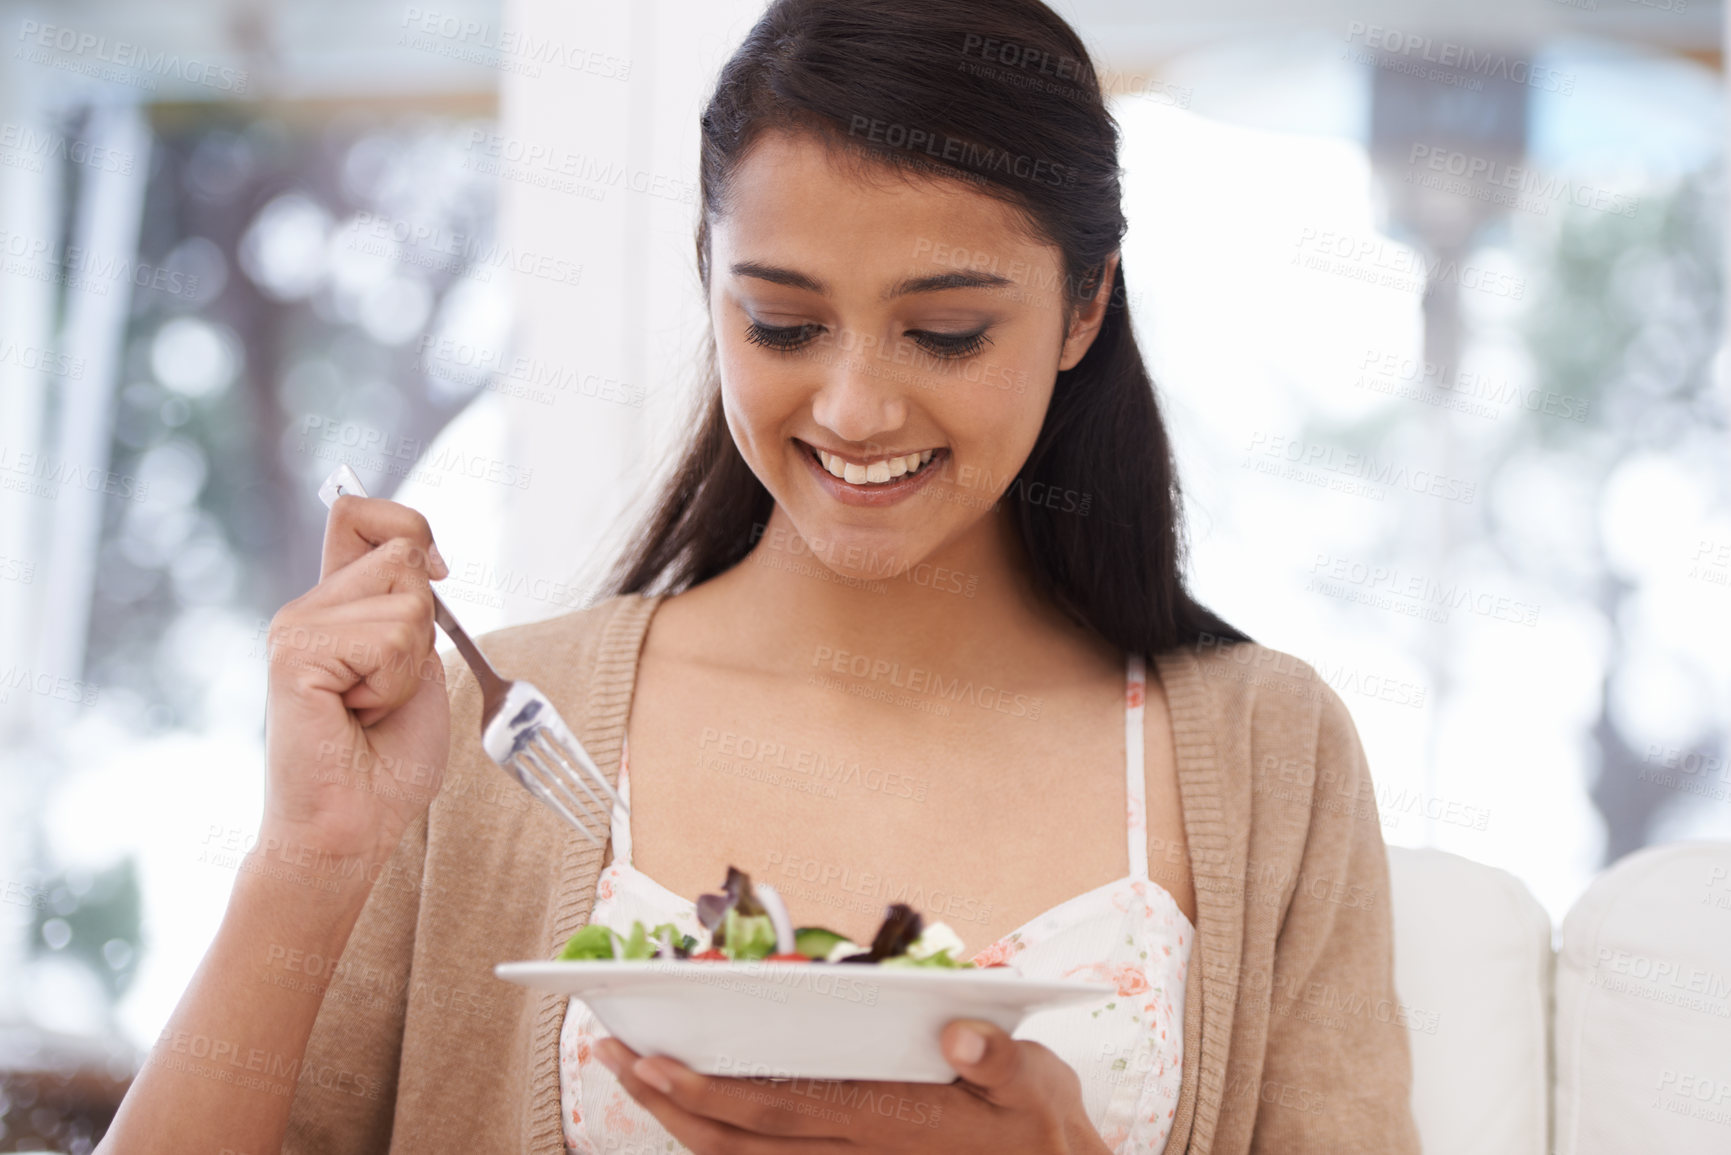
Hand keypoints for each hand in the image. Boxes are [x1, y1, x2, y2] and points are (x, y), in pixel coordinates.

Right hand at [260, 495, 450, 874]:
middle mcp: (308, 606)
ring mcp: (295, 625)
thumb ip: (411, 607)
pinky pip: (387, 639)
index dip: (410, 525)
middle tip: (387, 684)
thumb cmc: (387, 760)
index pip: (358, 512)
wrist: (353, 826)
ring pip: (406, 599)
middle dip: (425, 623)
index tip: (437, 573)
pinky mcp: (293, 652)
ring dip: (411, 664)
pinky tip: (355, 714)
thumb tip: (421, 553)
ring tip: (370, 705)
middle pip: (401, 550)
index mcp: (334, 603)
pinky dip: (394, 684)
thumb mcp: (417, 665)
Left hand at [595, 1019, 1109, 1153]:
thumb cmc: (1038, 1128)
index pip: (780, 1110)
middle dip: (669, 1101)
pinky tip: (690, 1112)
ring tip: (633, 1074)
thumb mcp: (1037, 1087)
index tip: (654, 1060)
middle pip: (739, 1141)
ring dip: (680, 1121)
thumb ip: (1000, 1058)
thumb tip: (959, 1030)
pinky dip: (718, 1141)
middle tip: (612, 1053)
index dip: (710, 1091)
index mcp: (888, 1127)